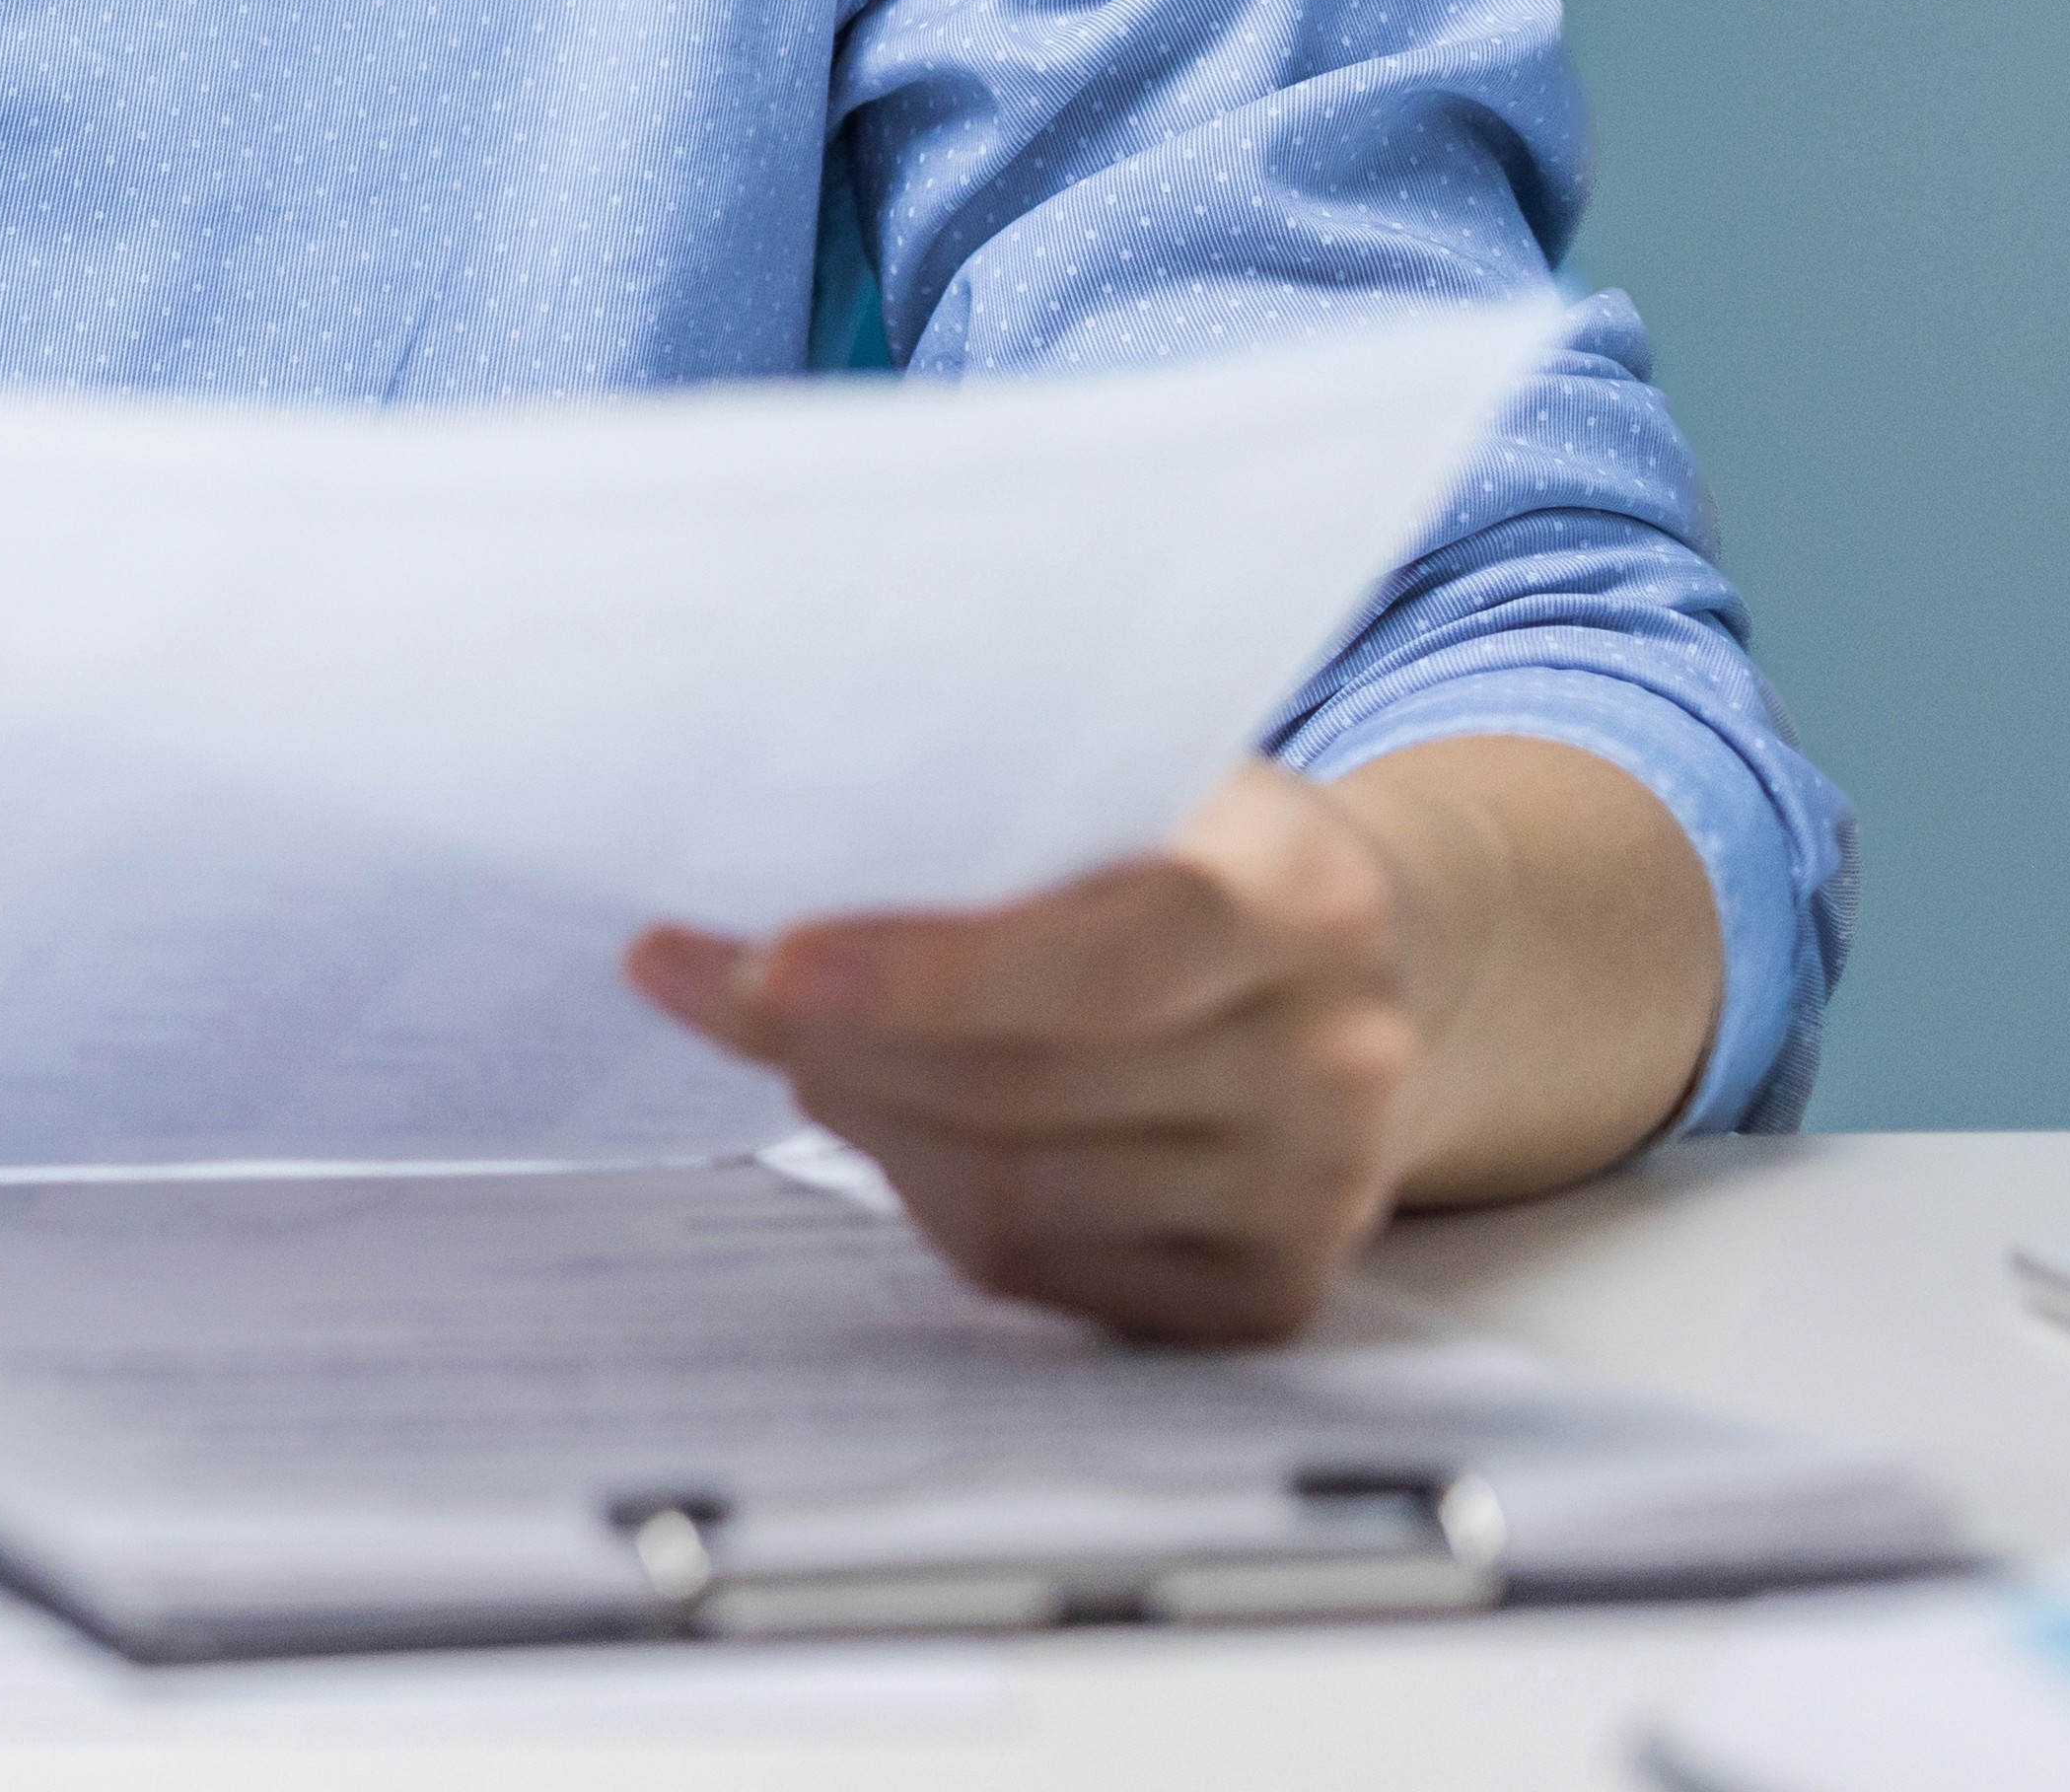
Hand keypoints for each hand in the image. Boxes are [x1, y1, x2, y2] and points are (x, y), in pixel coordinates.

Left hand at [623, 743, 1701, 1343]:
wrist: (1371, 968)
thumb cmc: (1194, 847)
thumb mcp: (1137, 776)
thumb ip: (997, 800)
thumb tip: (759, 836)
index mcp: (1311, 897)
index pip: (1105, 957)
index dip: (926, 972)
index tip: (766, 961)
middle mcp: (1338, 1059)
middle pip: (1025, 1088)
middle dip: (828, 1039)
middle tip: (699, 977)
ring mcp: (1319, 1195)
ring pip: (1010, 1189)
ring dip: (865, 1115)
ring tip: (797, 1038)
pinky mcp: (1268, 1294)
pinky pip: (1038, 1268)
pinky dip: (931, 1196)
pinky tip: (896, 1123)